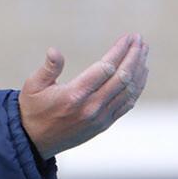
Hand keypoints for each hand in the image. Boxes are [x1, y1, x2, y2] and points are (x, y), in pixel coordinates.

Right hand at [18, 33, 149, 159]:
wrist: (35, 141)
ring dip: (139, 69)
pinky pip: (127, 103)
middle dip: (134, 56)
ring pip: (129, 90)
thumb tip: (54, 50)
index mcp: (74, 95)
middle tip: (140, 39)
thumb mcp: (33, 86)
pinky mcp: (105, 124)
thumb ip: (48, 68)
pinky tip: (141, 73)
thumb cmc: (32, 109)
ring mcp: (101, 117)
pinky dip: (138, 86)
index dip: (119, 51)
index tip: (127, 37)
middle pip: (122, 77)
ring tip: (144, 51)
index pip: (106, 68)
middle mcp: (91, 107)